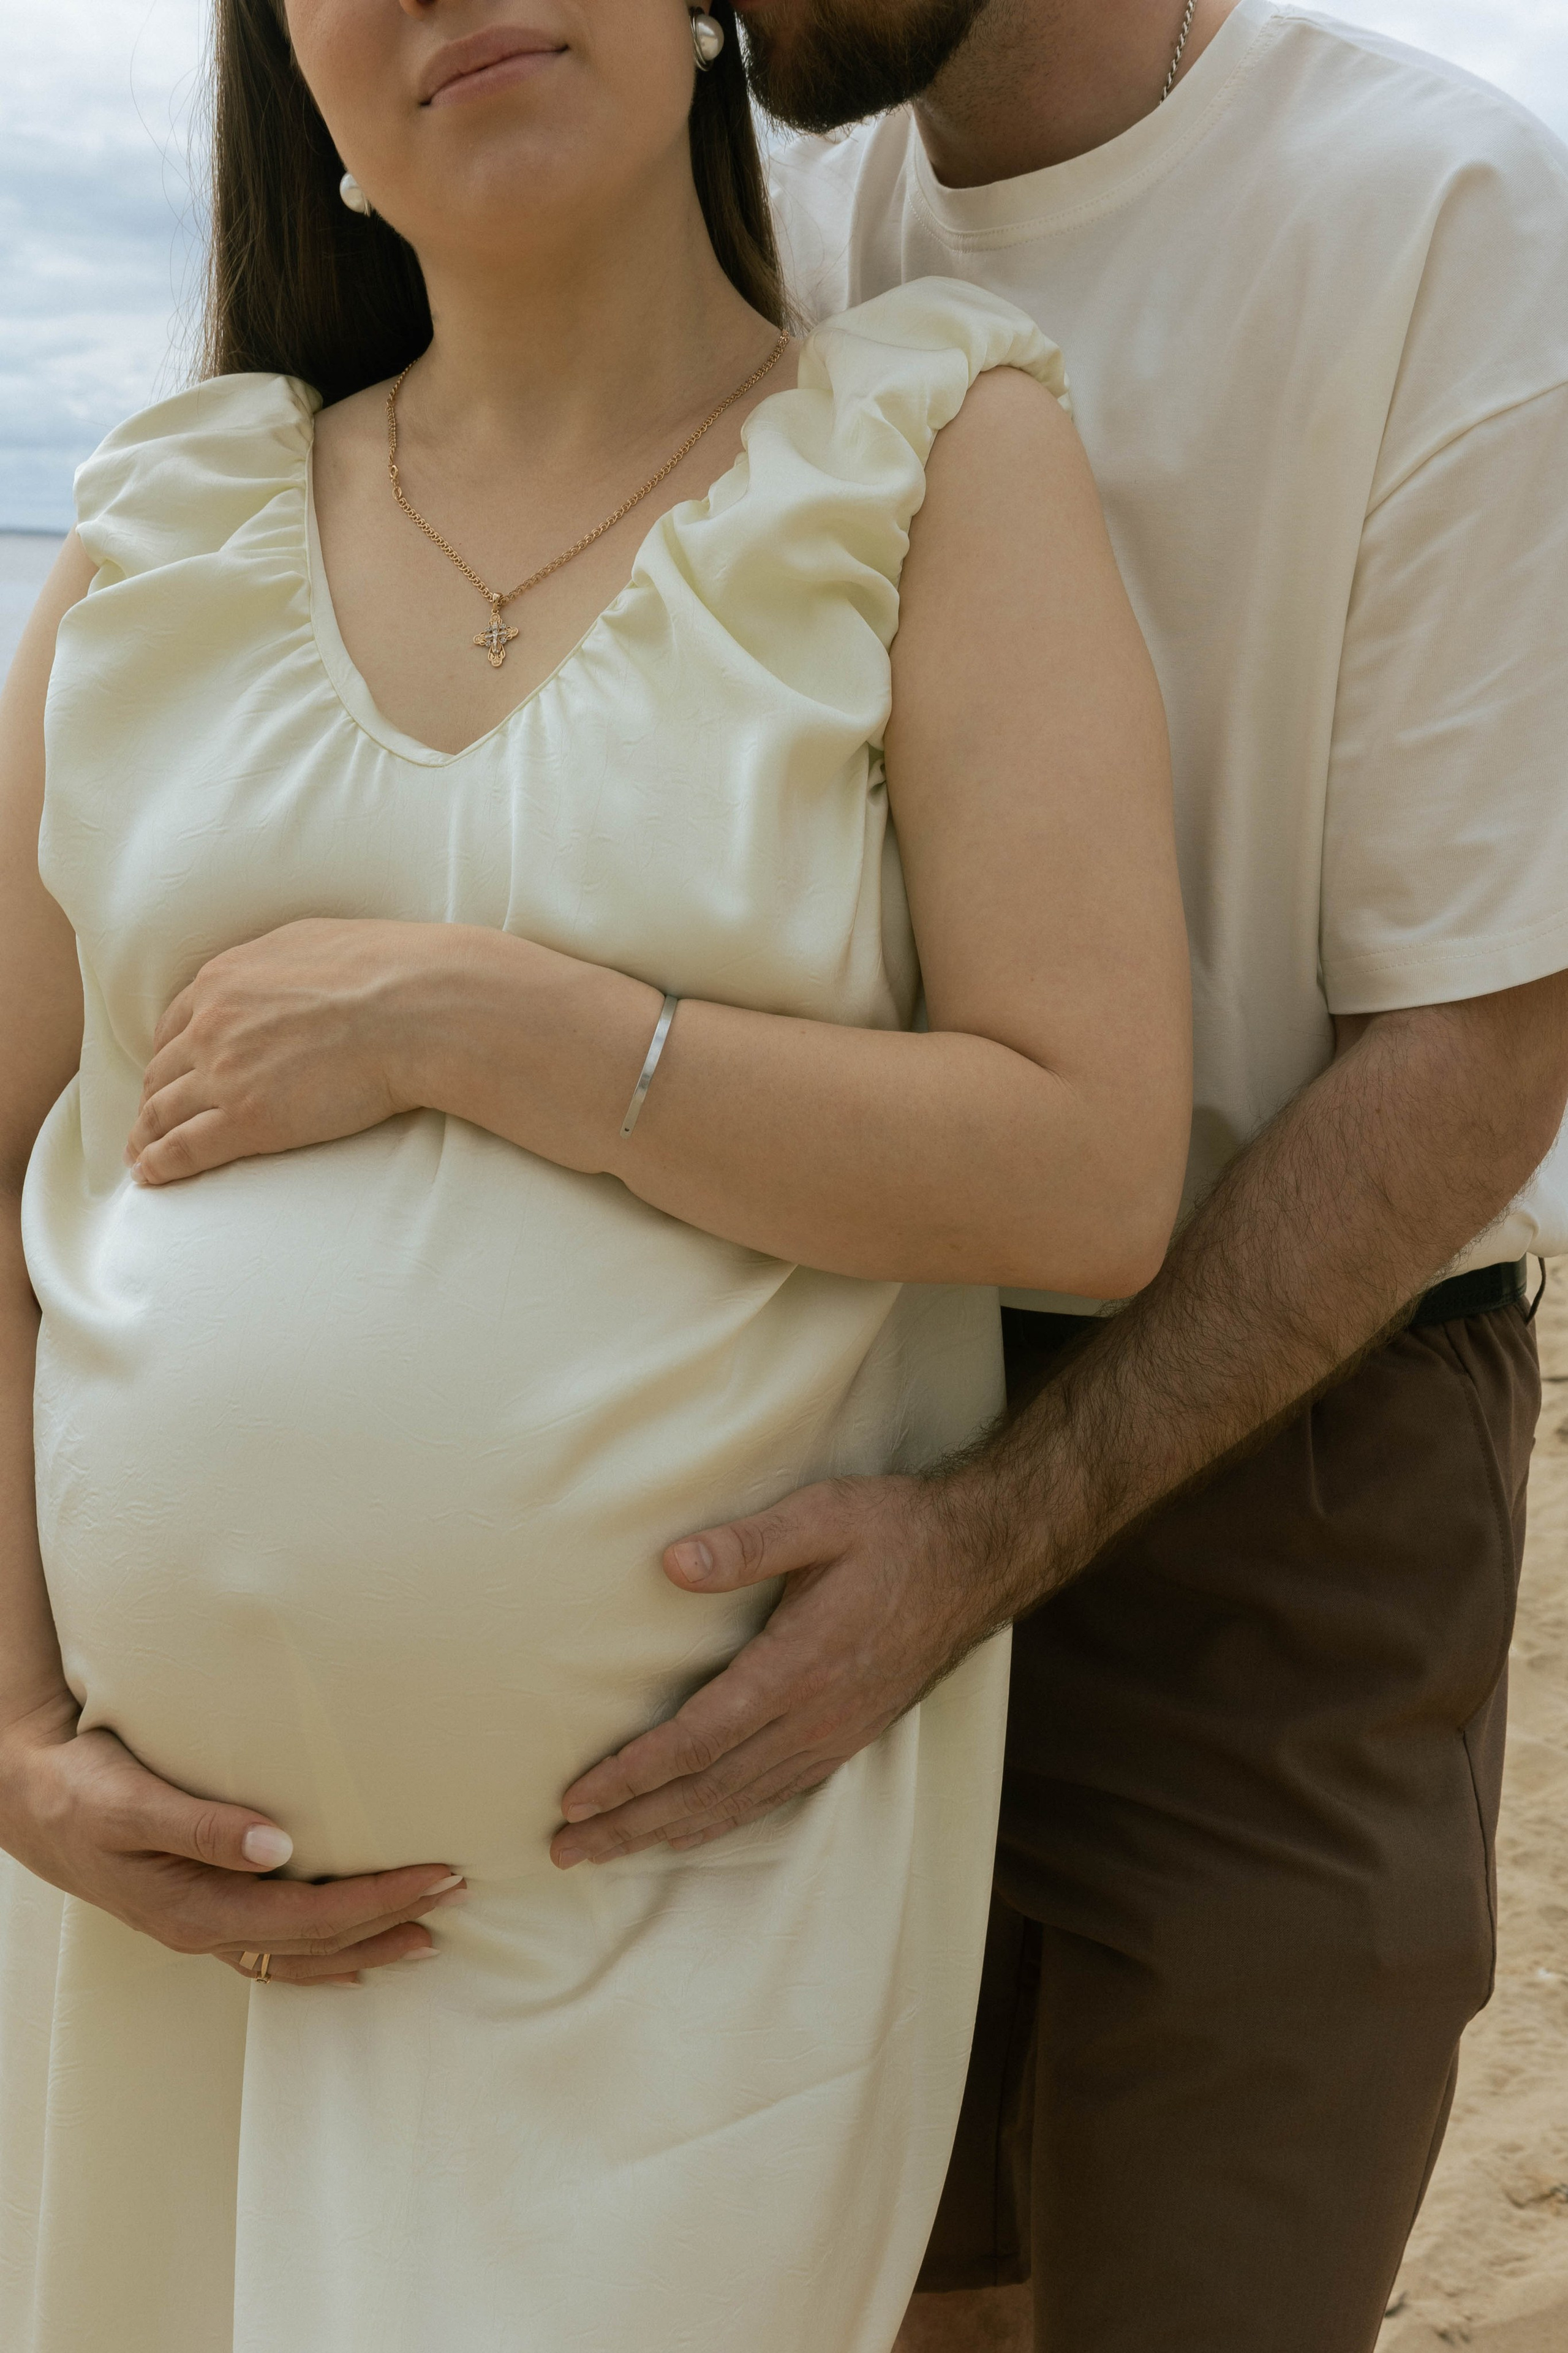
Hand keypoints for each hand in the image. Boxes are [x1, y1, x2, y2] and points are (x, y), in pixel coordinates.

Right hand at [0, 1699, 466, 1985]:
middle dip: (391, 1920)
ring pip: (301, 1954)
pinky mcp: (202, 1910)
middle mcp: (206, 1930)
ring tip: (430, 1934)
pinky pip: (275, 1951)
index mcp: (196, 1909)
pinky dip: (323, 1955)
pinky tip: (354, 1957)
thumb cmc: (80, 1791)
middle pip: (318, 1942)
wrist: (29, 1801)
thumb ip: (202, 1826)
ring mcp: (204, 1928)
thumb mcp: (132, 1803)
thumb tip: (278, 1846)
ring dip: (368, 1944)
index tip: (438, 1875)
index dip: (380, 1900)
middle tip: (459, 1893)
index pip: (311, 1917)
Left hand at [126, 918, 423, 1184]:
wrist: (415, 1009)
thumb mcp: (310, 944)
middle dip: (152, 1099)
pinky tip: (152, 1177)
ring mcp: (224, 1073)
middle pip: (162, 1071)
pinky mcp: (246, 1120)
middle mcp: (211, 1024)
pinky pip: (185, 1149)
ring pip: (162, 1112)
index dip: (167, 1057)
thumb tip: (271, 975)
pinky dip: (159, 1166)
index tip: (167, 1077)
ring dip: (146, 1137)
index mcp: (224, 980)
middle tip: (150, 1124)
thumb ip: (273, 966)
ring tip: (140, 1157)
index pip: (175, 1026)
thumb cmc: (384, 973)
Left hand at [549, 1473, 1016, 1866]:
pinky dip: (721, 1821)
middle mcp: (814, 1717)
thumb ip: (747, 1543)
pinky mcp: (846, 1739)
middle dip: (632, 1823)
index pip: (700, 1739)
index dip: (635, 1774)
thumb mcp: (823, 1515)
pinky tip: (689, 1829)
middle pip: (707, 1789)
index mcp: (799, 1667)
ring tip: (607, 1851)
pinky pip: (773, 1796)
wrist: (976, 1560)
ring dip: (668, 1831)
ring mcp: (833, 1735)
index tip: (578, 1795)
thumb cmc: (895, 1530)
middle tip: (566, 1849)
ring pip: (738, 1802)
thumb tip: (671, 1564)